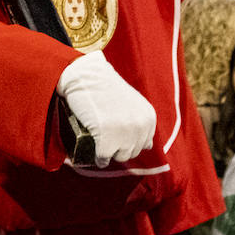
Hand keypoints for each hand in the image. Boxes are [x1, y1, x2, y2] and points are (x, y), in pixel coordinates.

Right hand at [56, 51, 156, 167]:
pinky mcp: (107, 139)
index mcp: (148, 118)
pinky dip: (98, 158)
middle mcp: (140, 127)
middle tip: (105, 138)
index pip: (144, 143)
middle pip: (132, 152)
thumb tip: (148, 146)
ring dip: (109, 153)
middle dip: (119, 148)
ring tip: (100, 144)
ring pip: (119, 156)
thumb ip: (141, 121)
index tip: (116, 137)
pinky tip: (94, 155)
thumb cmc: (104, 86)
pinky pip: (104, 157)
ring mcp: (124, 134)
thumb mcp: (132, 102)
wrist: (86, 76)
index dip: (129, 141)